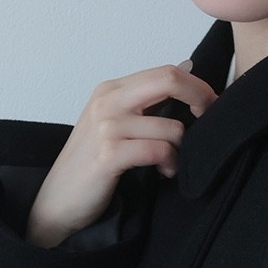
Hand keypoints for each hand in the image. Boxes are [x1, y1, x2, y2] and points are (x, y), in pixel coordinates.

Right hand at [27, 60, 218, 246]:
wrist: (57, 201)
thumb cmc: (90, 165)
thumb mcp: (115, 122)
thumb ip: (147, 99)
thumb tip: (187, 67)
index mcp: (111, 89)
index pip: (166, 71)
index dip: (197, 87)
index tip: (210, 107)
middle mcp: (108, 101)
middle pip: (169, 80)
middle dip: (201, 100)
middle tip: (208, 124)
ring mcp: (107, 126)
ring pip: (171, 127)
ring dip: (180, 151)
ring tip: (168, 164)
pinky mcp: (109, 154)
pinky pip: (159, 151)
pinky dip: (169, 164)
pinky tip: (162, 172)